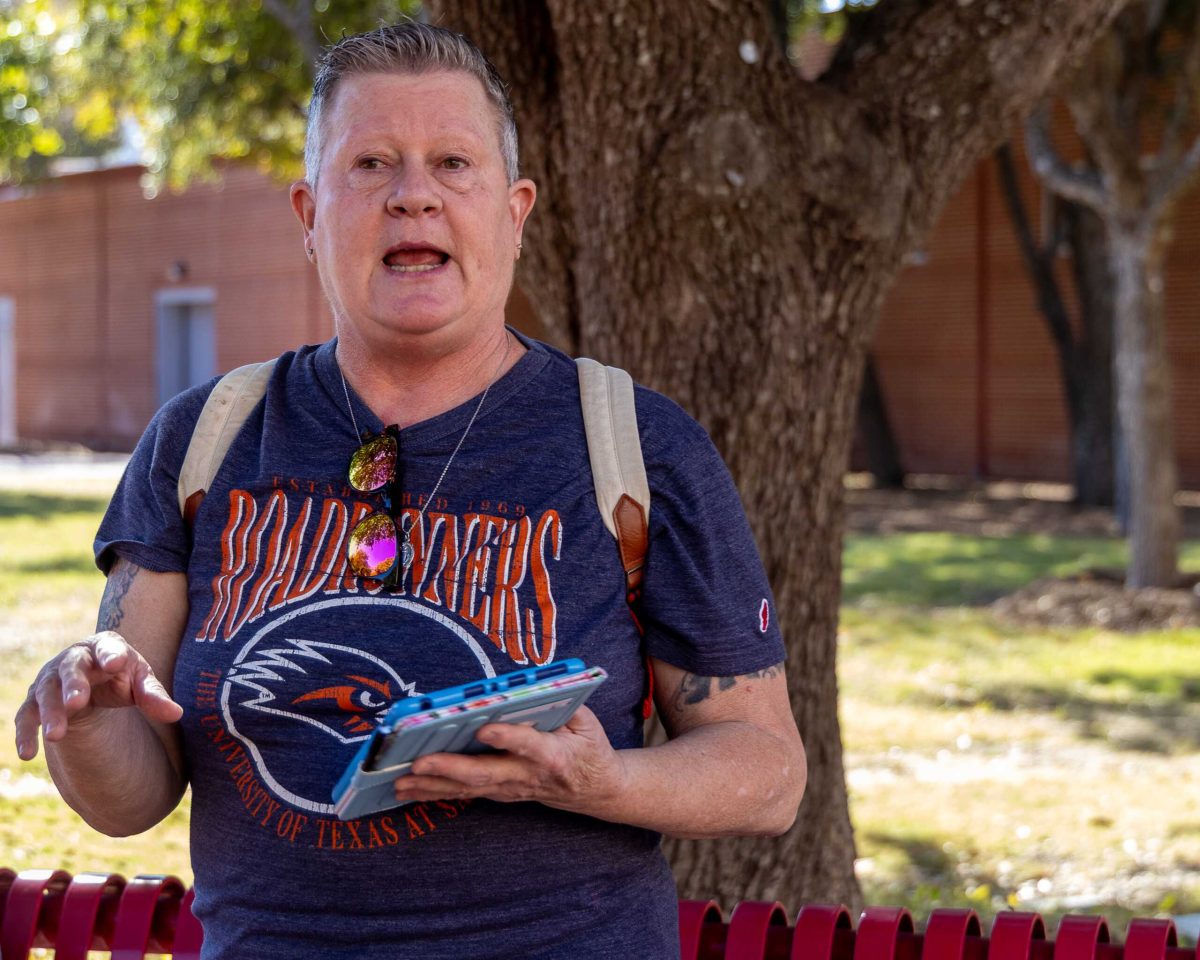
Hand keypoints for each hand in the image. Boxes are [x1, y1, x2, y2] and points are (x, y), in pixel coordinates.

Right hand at [14, 631, 182, 760]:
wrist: (94, 679)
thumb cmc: (122, 676)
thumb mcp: (140, 683)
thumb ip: (155, 697)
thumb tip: (176, 714)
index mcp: (105, 647)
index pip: (109, 648)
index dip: (111, 655)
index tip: (115, 664)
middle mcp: (74, 658)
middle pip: (71, 668)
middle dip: (73, 684)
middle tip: (77, 702)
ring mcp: (51, 679)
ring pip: (46, 693)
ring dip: (50, 713)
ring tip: (56, 736)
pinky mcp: (36, 700)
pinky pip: (26, 715)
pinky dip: (25, 733)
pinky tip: (28, 754)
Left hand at [393, 706, 627, 814]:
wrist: (595, 789)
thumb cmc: (588, 746)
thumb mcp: (587, 720)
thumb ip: (561, 701)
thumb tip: (529, 684)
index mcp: (553, 754)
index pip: (528, 745)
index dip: (507, 738)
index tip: (485, 728)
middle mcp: (528, 775)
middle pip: (486, 773)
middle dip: (450, 769)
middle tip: (419, 762)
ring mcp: (511, 789)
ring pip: (468, 788)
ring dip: (432, 786)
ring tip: (399, 780)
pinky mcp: (500, 794)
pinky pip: (465, 794)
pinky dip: (435, 792)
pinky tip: (408, 789)